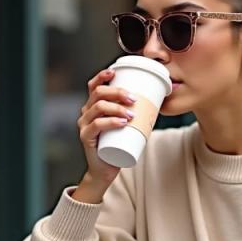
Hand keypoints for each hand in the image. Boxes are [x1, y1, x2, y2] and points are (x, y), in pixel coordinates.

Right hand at [77, 68, 136, 185]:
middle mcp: (86, 112)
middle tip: (134, 98)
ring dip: (117, 107)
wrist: (106, 168)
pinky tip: (122, 122)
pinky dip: (110, 122)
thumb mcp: (125, 124)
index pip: (94, 86)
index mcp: (93, 106)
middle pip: (99, 93)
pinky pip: (96, 126)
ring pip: (98, 107)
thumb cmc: (117, 144)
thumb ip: (134, 112)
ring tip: (132, 113)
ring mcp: (84, 125)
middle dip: (117, 92)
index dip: (103, 76)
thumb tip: (157, 101)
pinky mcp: (86, 137)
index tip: (115, 71)